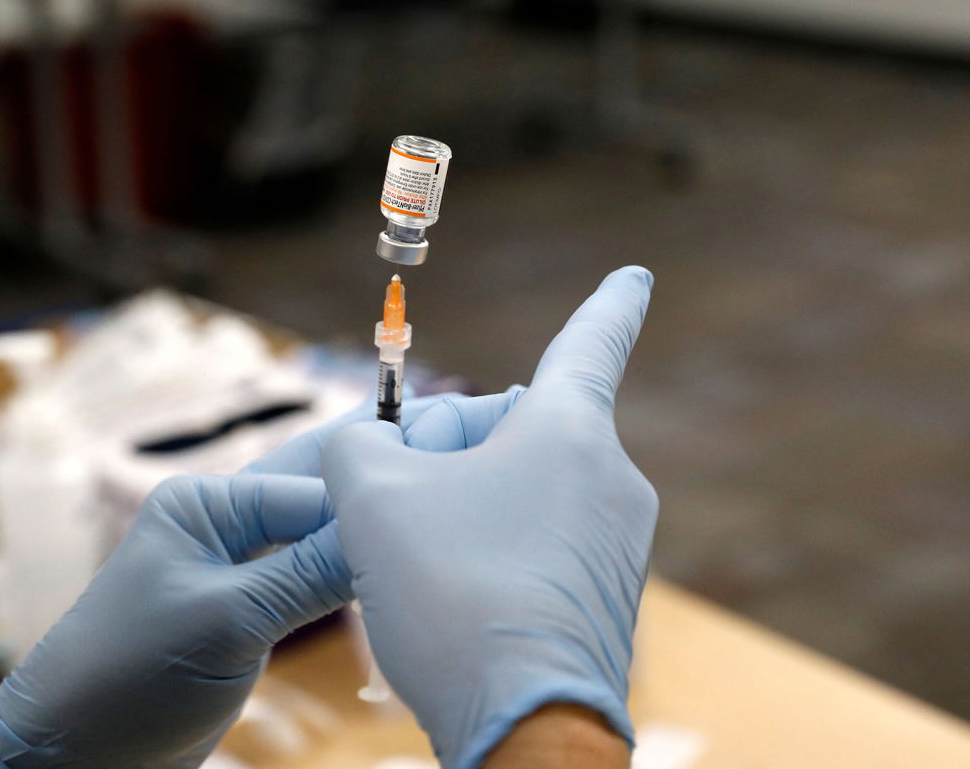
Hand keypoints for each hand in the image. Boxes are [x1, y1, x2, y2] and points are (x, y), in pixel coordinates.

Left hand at [0, 394, 447, 767]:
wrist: (71, 755)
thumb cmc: (126, 678)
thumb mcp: (225, 621)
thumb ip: (307, 573)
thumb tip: (386, 531)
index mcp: (205, 504)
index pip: (312, 489)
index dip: (372, 502)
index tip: (438, 510)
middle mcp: (221, 526)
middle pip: (317, 498)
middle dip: (374, 495)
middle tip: (451, 472)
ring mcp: (234, 572)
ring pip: (318, 542)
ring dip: (363, 542)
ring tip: (432, 527)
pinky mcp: (245, 616)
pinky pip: (308, 584)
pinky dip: (346, 581)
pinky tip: (389, 578)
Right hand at [323, 266, 656, 768]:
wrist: (522, 726)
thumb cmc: (453, 593)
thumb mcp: (372, 496)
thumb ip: (359, 445)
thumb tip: (372, 452)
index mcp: (571, 432)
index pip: (592, 341)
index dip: (610, 302)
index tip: (638, 274)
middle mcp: (610, 481)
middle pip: (515, 432)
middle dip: (449, 450)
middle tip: (393, 499)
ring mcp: (615, 545)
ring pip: (517, 493)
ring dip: (457, 506)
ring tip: (416, 563)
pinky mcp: (602, 599)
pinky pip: (532, 546)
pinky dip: (483, 555)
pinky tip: (447, 600)